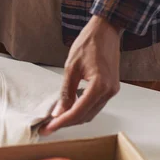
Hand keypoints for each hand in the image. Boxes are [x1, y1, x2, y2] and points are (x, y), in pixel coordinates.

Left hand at [40, 16, 121, 134]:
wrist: (106, 30)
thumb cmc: (88, 44)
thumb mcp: (71, 67)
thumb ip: (66, 92)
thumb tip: (58, 112)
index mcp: (100, 86)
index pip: (78, 112)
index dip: (62, 122)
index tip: (48, 128)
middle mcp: (109, 91)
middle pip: (85, 116)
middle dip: (66, 123)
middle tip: (47, 127)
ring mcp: (112, 90)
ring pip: (91, 113)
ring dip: (74, 118)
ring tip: (55, 120)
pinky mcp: (111, 88)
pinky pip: (95, 105)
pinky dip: (81, 109)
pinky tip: (68, 109)